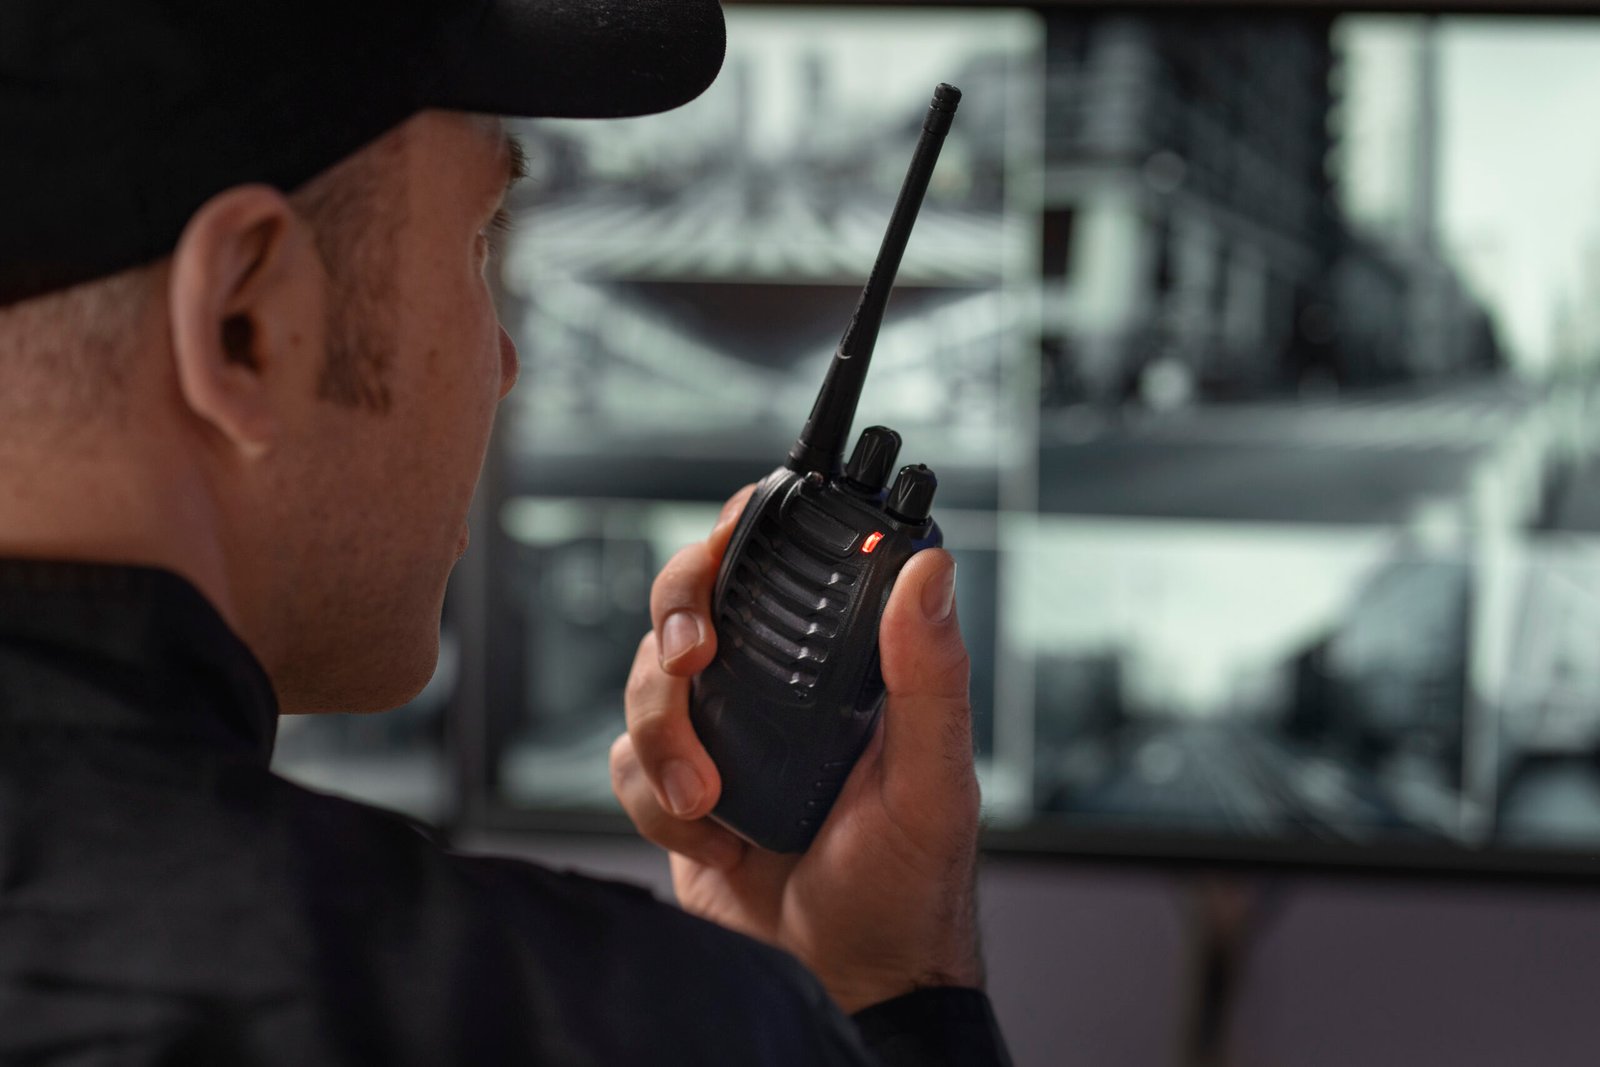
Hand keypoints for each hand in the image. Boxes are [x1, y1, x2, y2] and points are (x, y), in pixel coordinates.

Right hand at [609, 483, 982, 1013]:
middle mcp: (774, 689)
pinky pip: (625, 762)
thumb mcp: (933, 778)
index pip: (781, 565)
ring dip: (664, 735)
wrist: (847, 983)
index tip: (727, 540)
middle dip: (677, 619)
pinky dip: (653, 799)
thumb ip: (931, 673)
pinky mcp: (677, 791)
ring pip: (645, 680)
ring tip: (708, 799)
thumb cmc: (907, 890)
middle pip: (691, 603)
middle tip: (692, 660)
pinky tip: (710, 838)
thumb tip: (930, 569)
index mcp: (840, 666)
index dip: (742, 534)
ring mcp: (721, 736)